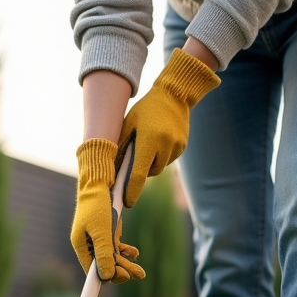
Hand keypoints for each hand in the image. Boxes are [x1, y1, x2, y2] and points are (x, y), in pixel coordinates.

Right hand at [70, 139, 145, 283]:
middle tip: (138, 275)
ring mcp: (99, 239)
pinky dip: (126, 252)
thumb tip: (107, 276)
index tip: (107, 292)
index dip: (101, 281)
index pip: (91, 271)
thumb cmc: (98, 204)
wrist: (101, 181)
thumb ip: (105, 253)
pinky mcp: (108, 232)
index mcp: (81, 245)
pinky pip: (117, 248)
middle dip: (121, 271)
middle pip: (105, 265)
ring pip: (114, 258)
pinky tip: (134, 253)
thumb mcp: (102, 231)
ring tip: (142, 273)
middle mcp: (88, 244)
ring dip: (127, 264)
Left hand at [118, 48, 219, 207]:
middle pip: (150, 172)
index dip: (132, 190)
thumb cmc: (146, 109)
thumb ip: (121, 147)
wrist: (174, 95)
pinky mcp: (183, 147)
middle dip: (141, 170)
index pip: (139, 173)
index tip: (126, 202)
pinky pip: (168, 159)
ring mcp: (176, 147)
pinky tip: (159, 139)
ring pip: (159, 167)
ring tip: (148, 143)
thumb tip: (113, 170)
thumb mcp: (129, 124)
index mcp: (149, 140)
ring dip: (151, 162)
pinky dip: (161, 155)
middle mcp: (165, 146)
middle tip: (134, 159)